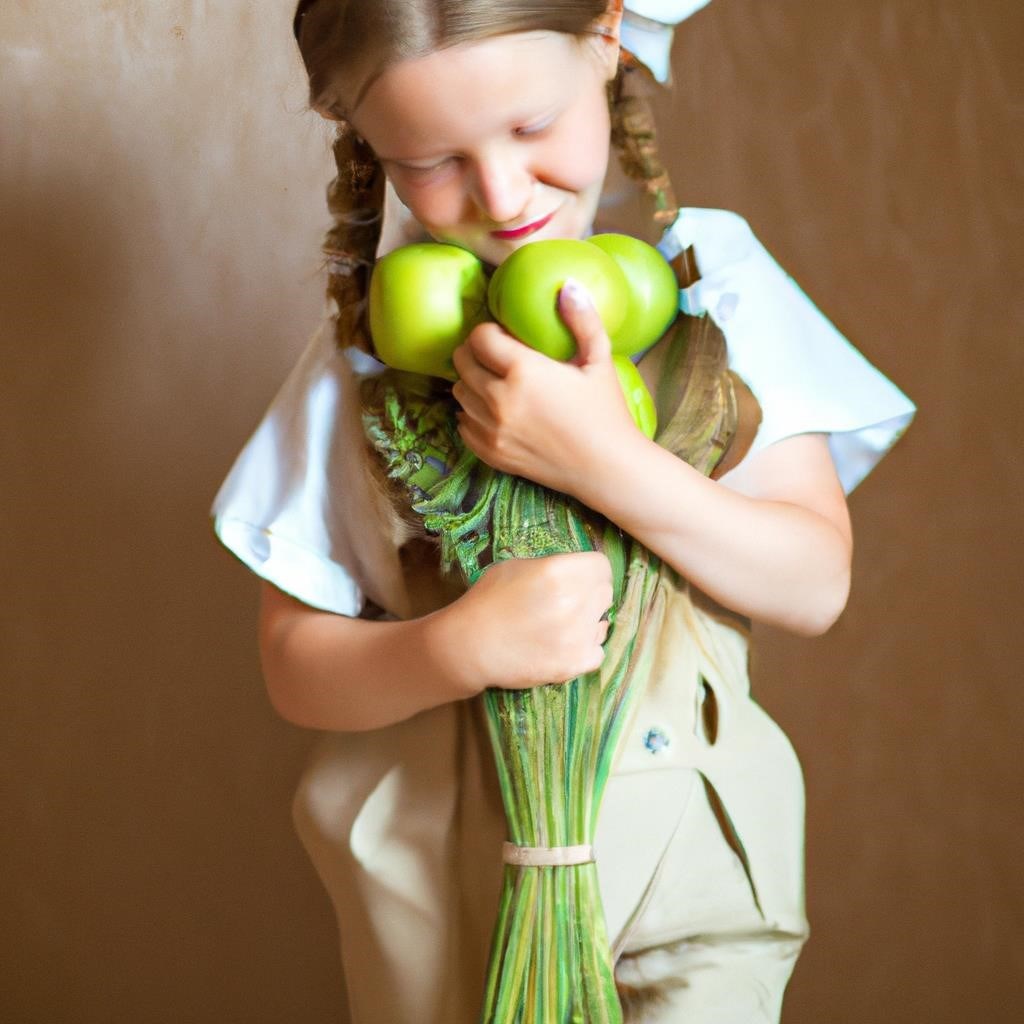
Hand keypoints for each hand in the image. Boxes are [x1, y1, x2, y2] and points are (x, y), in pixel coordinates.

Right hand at [440, 552, 613, 690]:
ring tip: (561, 627)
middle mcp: (574, 602)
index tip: (579, 578)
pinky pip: (597, 653)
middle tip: (568, 603)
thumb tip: (575, 572)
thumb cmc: (487, 601)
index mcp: (559, 572)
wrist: (469, 646)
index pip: (602, 566)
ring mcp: (577, 636)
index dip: (590, 571)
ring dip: (588, 623)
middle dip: (590, 595)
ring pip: (602, 624)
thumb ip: (552, 566)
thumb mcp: (516, 567)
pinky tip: (564, 646)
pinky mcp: (574, 664)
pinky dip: (585, 650)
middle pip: (605, 593)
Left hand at [451, 280, 641, 496]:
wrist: (607, 469)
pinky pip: (463, 423)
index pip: (480, 337)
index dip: (489, 331)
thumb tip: (568, 287)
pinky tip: (494, 410)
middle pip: (462, 362)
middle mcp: (500, 400)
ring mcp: (492, 430)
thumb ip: (582, 320)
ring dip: (472, 382)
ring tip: (495, 382)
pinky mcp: (491, 453)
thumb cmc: (607, 413)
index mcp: (524, 371)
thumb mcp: (599, 360)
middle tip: (495, 355)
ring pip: (459, 392)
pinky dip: (472, 413)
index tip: (504, 335)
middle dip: (475, 352)